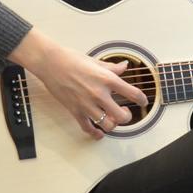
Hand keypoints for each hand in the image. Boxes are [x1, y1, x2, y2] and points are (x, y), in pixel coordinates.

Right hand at [9, 29, 147, 138]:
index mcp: (107, 79)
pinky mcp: (75, 111)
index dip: (141, 100)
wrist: (50, 63)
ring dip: (112, 125)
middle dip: (127, 117)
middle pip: (122, 116)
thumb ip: (112, 67)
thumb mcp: (96, 61)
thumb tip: (125, 66)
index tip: (143, 102)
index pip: (133, 93)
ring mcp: (87, 104)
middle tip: (125, 112)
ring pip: (107, 125)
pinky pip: (88, 128)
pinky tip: (99, 133)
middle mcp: (99, 94)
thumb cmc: (72, 59)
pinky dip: (96, 134)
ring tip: (111, 120)